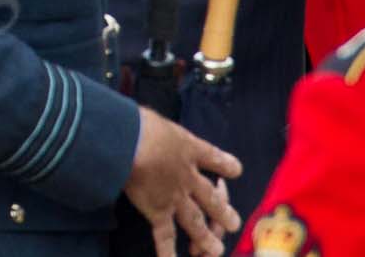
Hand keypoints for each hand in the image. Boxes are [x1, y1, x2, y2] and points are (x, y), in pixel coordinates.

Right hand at [122, 107, 243, 256]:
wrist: (130, 142)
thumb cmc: (139, 124)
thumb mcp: (157, 121)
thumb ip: (161, 132)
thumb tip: (149, 128)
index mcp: (190, 150)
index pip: (216, 159)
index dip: (227, 166)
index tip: (234, 171)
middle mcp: (188, 177)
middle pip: (212, 198)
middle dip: (223, 212)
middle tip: (233, 224)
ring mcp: (175, 197)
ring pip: (196, 221)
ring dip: (207, 237)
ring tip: (217, 250)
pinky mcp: (158, 211)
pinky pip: (165, 235)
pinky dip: (167, 252)